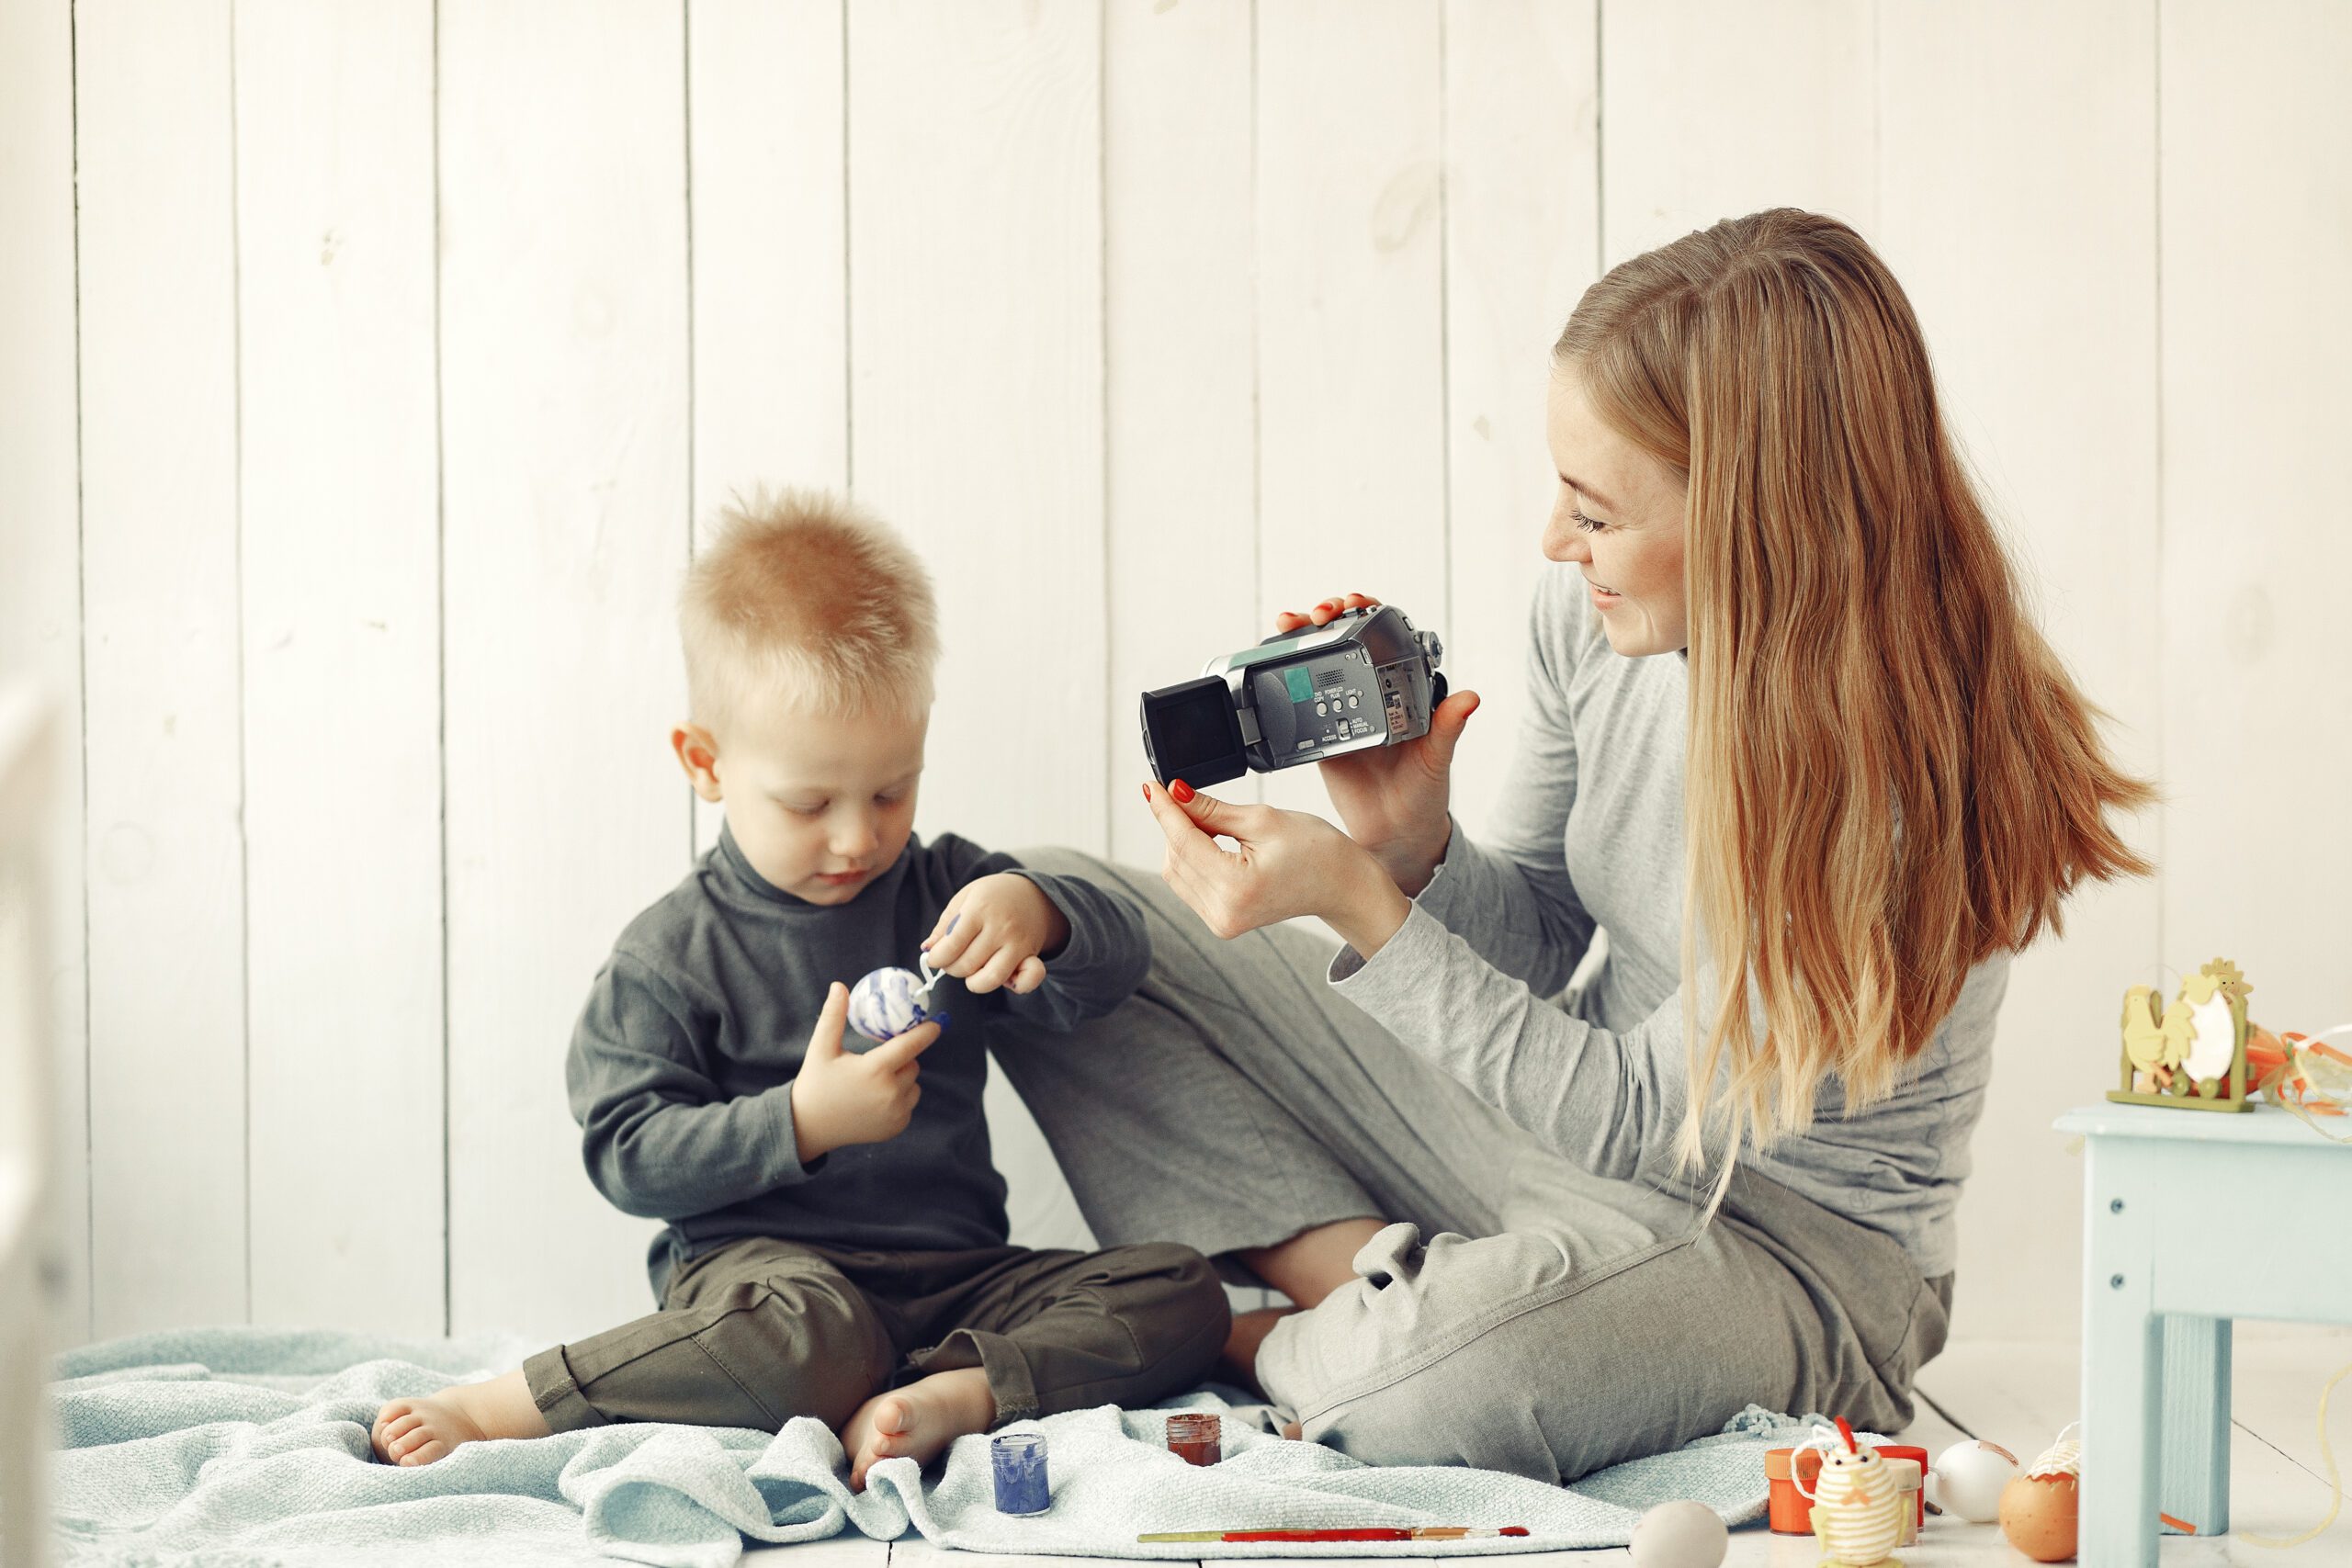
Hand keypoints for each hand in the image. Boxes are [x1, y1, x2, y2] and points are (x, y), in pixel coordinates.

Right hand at [790, 982, 942, 1162]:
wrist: (809, 1127)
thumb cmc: (815, 1083)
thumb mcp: (821, 1048)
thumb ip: (833, 1017)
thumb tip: (839, 986)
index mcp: (874, 1070)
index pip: (911, 1045)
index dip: (926, 1032)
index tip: (938, 1023)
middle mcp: (890, 1093)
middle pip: (912, 1064)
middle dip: (901, 1057)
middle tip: (876, 1059)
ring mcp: (895, 1113)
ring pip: (913, 1084)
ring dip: (903, 1077)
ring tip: (874, 1081)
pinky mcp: (897, 1127)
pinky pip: (909, 1103)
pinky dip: (900, 1097)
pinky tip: (876, 1098)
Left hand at [921, 873, 1067, 994]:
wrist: (1033, 893)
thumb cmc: (993, 896)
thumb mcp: (965, 897)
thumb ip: (945, 923)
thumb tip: (928, 948)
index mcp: (980, 908)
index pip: (952, 945)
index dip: (937, 958)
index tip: (934, 958)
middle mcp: (1001, 927)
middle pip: (967, 965)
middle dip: (951, 968)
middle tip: (952, 960)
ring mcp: (1018, 943)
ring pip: (990, 979)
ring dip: (974, 982)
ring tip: (971, 971)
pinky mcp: (1032, 955)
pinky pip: (1028, 980)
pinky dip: (1015, 986)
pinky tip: (1004, 978)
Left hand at [1140, 778, 1410, 957]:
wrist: (1341, 885)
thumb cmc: (1316, 852)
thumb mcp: (1262, 819)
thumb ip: (1211, 809)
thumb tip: (1175, 793)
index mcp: (1236, 887)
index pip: (1183, 841)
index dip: (1164, 808)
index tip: (1151, 785)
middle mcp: (1224, 912)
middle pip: (1174, 858)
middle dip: (1175, 823)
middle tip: (1186, 795)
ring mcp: (1221, 921)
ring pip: (1176, 872)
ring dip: (1182, 842)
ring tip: (1210, 822)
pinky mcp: (1221, 922)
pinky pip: (1189, 885)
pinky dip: (1191, 859)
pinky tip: (1209, 843)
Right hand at [1272, 592, 1479, 894]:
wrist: (1392, 835)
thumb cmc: (1424, 795)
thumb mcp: (1436, 759)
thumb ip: (1447, 728)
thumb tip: (1470, 698)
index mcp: (1402, 689)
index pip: (1385, 635)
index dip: (1369, 611)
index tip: (1356, 604)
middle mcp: (1371, 691)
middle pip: (1346, 637)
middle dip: (1329, 615)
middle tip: (1319, 614)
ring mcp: (1342, 708)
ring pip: (1318, 659)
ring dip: (1301, 634)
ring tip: (1289, 623)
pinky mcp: (1318, 730)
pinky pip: (1298, 694)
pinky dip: (1284, 672)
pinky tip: (1272, 657)